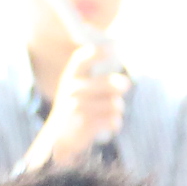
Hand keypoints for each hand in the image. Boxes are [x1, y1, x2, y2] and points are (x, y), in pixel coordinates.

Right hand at [20, 43, 128, 170]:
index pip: (82, 60)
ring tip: (113, 111)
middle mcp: (72, 89)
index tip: (116, 48)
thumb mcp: (81, 89)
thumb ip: (101, 82)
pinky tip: (112, 124)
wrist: (60, 138)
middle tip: (127, 86)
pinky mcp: (82, 125)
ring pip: (114, 104)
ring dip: (118, 108)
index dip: (98, 53)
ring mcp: (76, 108)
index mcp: (71, 76)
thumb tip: (125, 83)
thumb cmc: (78, 108)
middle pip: (108, 84)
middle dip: (119, 85)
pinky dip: (115, 123)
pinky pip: (112, 120)